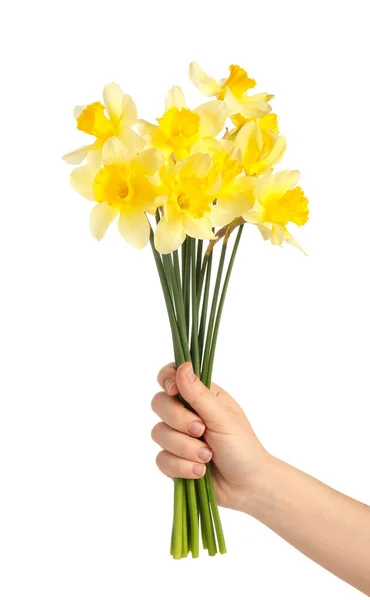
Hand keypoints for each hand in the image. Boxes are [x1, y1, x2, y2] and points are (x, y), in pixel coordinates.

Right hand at [151, 361, 270, 512]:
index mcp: (200, 396)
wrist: (248, 486)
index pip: (171, 376)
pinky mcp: (173, 460)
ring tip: (207, 457)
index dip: (167, 380)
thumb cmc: (243, 447)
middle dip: (179, 420)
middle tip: (201, 430)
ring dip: (185, 448)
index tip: (174, 391)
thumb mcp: (223, 418)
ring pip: (158, 433)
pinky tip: (200, 472)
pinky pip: (161, 459)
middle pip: (159, 403)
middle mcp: (186, 413)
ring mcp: (177, 437)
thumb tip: (182, 367)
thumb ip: (199, 394)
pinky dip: (181, 467)